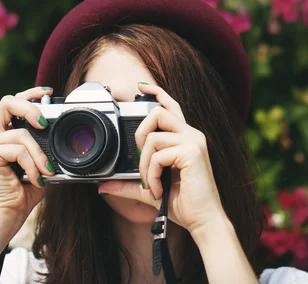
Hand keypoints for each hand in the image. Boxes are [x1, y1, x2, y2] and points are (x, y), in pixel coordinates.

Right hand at [0, 86, 54, 220]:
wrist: (11, 211)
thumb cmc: (27, 187)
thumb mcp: (41, 160)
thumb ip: (45, 144)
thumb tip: (62, 132)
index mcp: (5, 131)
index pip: (14, 102)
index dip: (31, 93)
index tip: (49, 92)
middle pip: (8, 102)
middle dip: (30, 108)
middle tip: (44, 124)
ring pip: (21, 134)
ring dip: (39, 154)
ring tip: (47, 170)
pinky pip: (18, 150)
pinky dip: (32, 165)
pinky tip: (36, 178)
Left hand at [97, 83, 226, 234]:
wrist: (203, 220)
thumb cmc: (184, 203)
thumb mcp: (150, 189)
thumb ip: (129, 184)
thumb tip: (103, 185)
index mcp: (186, 138)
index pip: (171, 106)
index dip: (157, 92)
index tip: (141, 86)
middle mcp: (192, 135)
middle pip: (158, 113)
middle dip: (140, 133)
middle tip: (140, 158)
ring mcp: (193, 142)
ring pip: (153, 136)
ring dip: (144, 163)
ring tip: (149, 183)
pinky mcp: (192, 153)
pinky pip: (158, 155)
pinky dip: (151, 174)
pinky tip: (157, 189)